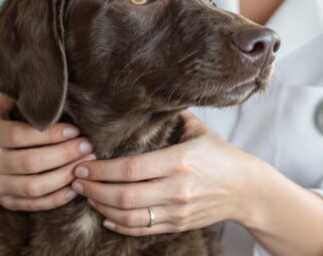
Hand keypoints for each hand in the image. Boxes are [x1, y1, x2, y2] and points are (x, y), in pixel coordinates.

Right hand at [0, 94, 95, 213]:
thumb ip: (17, 97)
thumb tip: (48, 82)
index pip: (22, 136)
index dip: (51, 135)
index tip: (75, 130)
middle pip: (32, 163)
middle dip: (65, 155)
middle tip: (88, 147)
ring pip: (35, 187)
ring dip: (65, 177)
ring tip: (86, 164)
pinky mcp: (6, 202)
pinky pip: (35, 205)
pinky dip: (58, 198)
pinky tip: (75, 186)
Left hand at [69, 110, 254, 235]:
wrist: (246, 189)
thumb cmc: (219, 154)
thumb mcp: (196, 130)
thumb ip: (170, 115)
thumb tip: (142, 94)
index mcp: (179, 161)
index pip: (130, 169)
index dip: (102, 169)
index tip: (83, 163)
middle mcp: (177, 189)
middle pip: (124, 196)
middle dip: (94, 189)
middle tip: (76, 179)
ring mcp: (177, 210)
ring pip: (130, 217)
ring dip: (102, 208)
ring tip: (87, 195)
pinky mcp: (178, 225)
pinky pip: (142, 229)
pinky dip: (120, 225)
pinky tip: (106, 216)